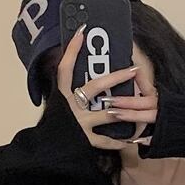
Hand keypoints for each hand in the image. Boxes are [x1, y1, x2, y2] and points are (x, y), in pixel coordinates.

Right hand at [56, 26, 148, 150]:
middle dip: (116, 76)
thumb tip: (84, 83)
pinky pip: (106, 140)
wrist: (43, 152)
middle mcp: (70, 107)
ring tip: (141, 103)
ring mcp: (78, 123)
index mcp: (61, 96)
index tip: (82, 31)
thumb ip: (69, 95)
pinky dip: (119, 141)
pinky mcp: (84, 140)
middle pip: (95, 86)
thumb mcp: (56, 107)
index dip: (72, 50)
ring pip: (108, 113)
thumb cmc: (52, 128)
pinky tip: (131, 139)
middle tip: (134, 69)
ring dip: (125, 108)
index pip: (65, 69)